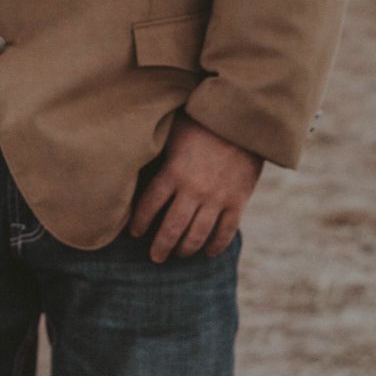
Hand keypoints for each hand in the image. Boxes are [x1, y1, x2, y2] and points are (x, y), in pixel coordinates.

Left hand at [128, 111, 263, 262]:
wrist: (241, 117)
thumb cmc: (201, 119)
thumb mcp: (173, 130)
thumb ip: (158, 150)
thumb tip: (134, 157)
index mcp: (173, 171)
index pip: (149, 205)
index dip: (140, 221)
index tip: (134, 233)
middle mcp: (193, 189)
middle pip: (171, 227)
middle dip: (161, 246)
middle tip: (155, 257)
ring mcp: (217, 198)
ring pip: (197, 235)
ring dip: (185, 249)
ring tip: (178, 254)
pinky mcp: (238, 201)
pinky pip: (225, 232)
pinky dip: (215, 245)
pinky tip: (208, 252)